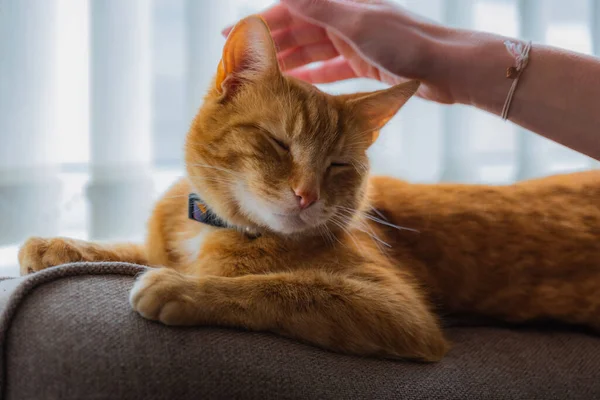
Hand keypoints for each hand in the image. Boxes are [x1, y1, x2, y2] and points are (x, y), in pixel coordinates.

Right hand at [223, 0, 454, 103]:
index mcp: (340, 4)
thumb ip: (318, 6)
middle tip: (242, 63)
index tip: (232, 35)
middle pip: (298, 30)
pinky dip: (312, 76)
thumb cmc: (404, 43)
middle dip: (271, 44)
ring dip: (288, 62)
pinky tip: (297, 85)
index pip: (290, 9)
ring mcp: (353, 42)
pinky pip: (330, 69)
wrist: (444, 68)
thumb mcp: (356, 23)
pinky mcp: (363, 63)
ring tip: (264, 77)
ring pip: (312, 51)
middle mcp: (344, 19)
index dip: (261, 21)